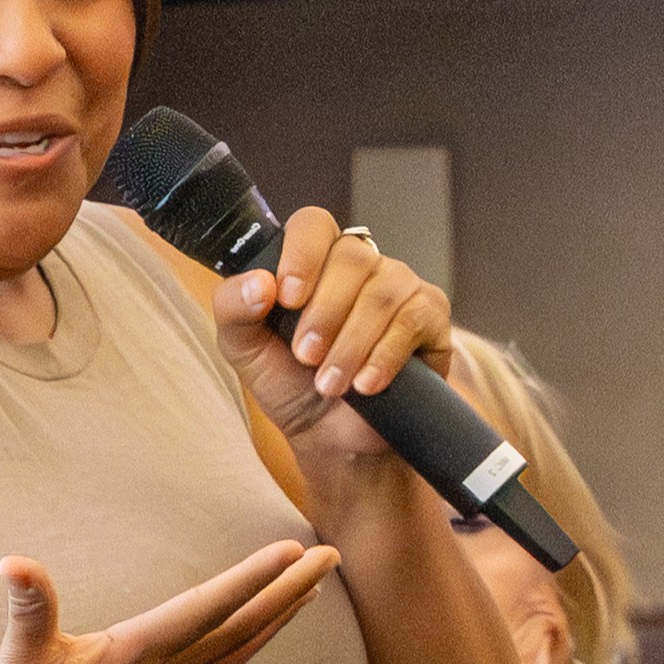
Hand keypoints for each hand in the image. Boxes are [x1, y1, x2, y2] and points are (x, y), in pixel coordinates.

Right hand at [0, 543, 343, 663]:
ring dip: (276, 622)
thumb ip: (29, 608)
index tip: (291, 550)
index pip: (203, 608)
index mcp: (132, 656)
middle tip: (332, 558)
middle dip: (287, 591)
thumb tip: (14, 563)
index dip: (249, 578)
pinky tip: (253, 648)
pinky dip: (243, 658)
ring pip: (234, 656)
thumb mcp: (17, 663)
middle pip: (238, 629)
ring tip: (310, 592)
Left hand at [211, 207, 447, 453]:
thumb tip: (259, 283)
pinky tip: (365, 384)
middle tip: (305, 357)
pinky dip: (384, 355)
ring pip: (381, 293)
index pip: (313, 224)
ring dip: (350, 344)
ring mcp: (399, 285)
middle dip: (324, 313)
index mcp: (314, 261)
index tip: (287, 298)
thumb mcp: (245, 351)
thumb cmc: (290, 385)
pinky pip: (412, 319)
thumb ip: (234, 311)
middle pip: (351, 257)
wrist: (332, 438)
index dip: (302, 255)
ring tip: (330, 384)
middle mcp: (360, 264)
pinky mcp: (430, 315)